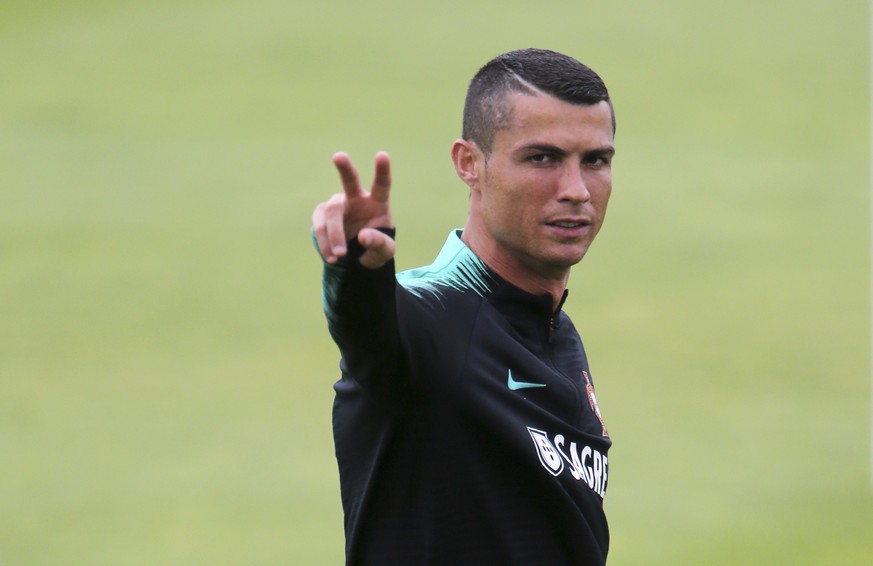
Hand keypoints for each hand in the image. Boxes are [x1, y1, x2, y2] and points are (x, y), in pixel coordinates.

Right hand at [312, 151, 395, 268]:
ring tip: (339, 256)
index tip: (382, 155)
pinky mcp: (321, 216)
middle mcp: (356, 199)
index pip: (382, 185)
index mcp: (377, 203)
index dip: (382, 170)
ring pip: (331, 213)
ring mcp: (337, 205)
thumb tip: (363, 236)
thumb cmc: (375, 249)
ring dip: (334, 235)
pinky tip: (331, 257)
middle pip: (349, 181)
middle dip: (344, 168)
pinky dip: (324, 243)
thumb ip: (378, 243)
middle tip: (339, 156)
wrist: (356, 259)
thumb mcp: (384, 251)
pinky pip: (319, 226)